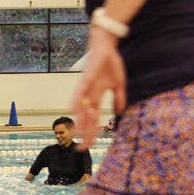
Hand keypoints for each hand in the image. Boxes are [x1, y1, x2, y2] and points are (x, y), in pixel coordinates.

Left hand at [72, 31, 126, 148]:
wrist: (106, 46)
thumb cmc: (110, 63)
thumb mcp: (118, 84)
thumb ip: (118, 98)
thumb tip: (119, 113)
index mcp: (97, 97)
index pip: (93, 120)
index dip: (91, 133)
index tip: (89, 146)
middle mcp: (89, 95)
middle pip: (85, 119)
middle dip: (84, 134)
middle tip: (82, 148)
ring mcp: (86, 88)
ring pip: (81, 109)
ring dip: (81, 122)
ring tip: (79, 136)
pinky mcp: (86, 79)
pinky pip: (80, 92)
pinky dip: (77, 101)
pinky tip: (74, 111)